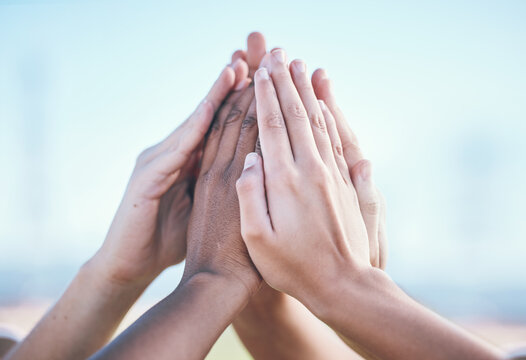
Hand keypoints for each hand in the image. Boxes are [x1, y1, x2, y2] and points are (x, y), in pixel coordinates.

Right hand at [91, 61, 249, 286]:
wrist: (130, 266)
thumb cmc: (170, 241)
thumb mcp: (203, 209)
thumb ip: (220, 186)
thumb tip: (253, 170)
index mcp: (191, 164)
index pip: (221, 126)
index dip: (242, 102)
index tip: (265, 81)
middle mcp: (173, 156)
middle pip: (210, 116)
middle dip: (231, 88)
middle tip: (255, 58)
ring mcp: (157, 163)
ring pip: (194, 125)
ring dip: (215, 96)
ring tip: (236, 68)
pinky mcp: (146, 179)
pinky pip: (176, 149)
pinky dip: (194, 127)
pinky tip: (210, 107)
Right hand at [237, 50, 502, 359]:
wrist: (343, 285)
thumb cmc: (294, 268)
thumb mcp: (258, 241)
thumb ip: (250, 196)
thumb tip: (249, 159)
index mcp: (284, 182)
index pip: (270, 127)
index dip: (263, 96)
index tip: (258, 71)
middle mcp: (310, 171)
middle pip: (295, 116)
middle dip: (285, 83)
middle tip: (278, 54)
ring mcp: (331, 175)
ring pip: (317, 122)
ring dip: (307, 92)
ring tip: (300, 66)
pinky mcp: (345, 183)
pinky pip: (335, 141)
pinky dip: (328, 116)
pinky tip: (324, 104)